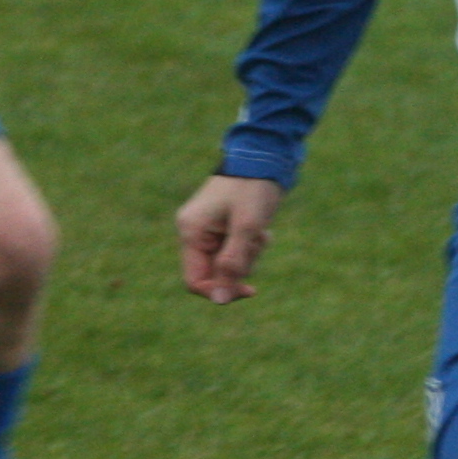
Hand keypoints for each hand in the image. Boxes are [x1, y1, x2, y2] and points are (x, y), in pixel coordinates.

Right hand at [176, 173, 286, 301]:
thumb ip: (232, 264)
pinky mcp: (223, 229)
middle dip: (240, 265)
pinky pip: (236, 252)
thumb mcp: (246, 228)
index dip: (219, 290)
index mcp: (191, 232)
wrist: (265, 158)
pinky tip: (262, 229)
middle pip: (215, 273)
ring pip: (229, 265)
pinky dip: (252, 246)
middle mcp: (195, 233)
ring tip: (260, 232)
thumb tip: (220, 300)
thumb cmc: (253, 189)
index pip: (195, 281)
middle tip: (256, 242)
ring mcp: (209, 231)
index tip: (249, 290)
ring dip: (250, 254)